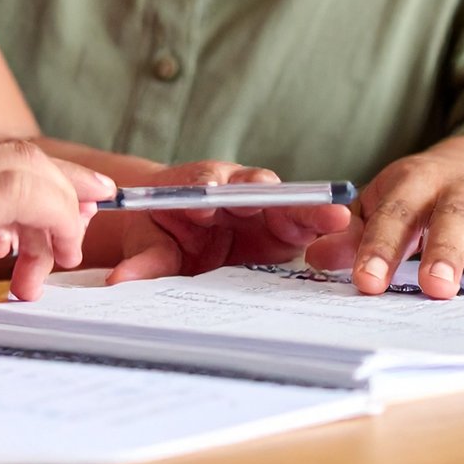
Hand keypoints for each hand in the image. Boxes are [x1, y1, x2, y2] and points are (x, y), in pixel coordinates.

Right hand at [0, 139, 113, 347]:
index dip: (39, 181)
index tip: (64, 211)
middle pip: (17, 155)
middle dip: (66, 187)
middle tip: (88, 221)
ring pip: (24, 167)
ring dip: (59, 209)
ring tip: (60, 256)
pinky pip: (15, 190)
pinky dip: (48, 213)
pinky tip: (51, 250)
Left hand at [106, 161, 352, 283]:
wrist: (183, 229)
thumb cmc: (164, 229)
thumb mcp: (152, 246)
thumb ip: (144, 262)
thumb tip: (119, 282)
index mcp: (198, 185)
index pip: (203, 182)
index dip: (205, 189)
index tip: (205, 199)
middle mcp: (235, 189)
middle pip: (252, 184)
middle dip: (266, 193)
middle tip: (275, 200)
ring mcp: (264, 206)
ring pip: (286, 200)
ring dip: (307, 208)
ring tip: (334, 218)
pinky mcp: (286, 226)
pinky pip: (306, 222)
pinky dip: (322, 225)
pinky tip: (344, 231)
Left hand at [302, 135, 463, 298]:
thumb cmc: (423, 195)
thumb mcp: (386, 206)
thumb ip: (355, 233)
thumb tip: (315, 259)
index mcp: (417, 184)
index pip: (394, 214)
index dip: (378, 247)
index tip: (366, 282)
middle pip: (456, 216)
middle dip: (446, 251)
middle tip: (436, 288)